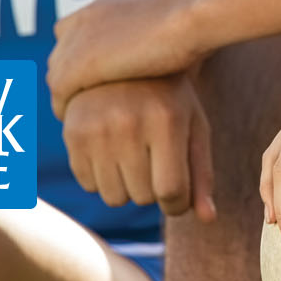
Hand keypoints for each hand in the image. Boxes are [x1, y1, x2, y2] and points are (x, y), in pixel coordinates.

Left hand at [49, 0, 201, 118]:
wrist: (191, 16)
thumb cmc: (197, 20)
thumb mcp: (172, 18)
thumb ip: (157, 30)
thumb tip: (174, 44)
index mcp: (106, 3)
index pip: (73, 30)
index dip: (80, 54)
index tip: (94, 76)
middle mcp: (85, 18)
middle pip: (61, 54)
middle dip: (69, 77)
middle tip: (81, 101)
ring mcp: (78, 41)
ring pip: (57, 75)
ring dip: (66, 95)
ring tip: (79, 116)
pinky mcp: (77, 66)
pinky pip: (60, 95)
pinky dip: (66, 109)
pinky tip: (80, 122)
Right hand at [62, 75, 215, 219]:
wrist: (124, 60)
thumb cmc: (170, 99)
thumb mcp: (193, 126)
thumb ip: (202, 173)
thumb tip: (208, 220)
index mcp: (167, 120)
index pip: (171, 191)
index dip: (178, 204)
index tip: (179, 196)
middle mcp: (128, 123)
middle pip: (142, 197)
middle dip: (154, 190)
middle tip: (157, 164)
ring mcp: (96, 128)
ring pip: (114, 197)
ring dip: (128, 187)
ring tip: (136, 156)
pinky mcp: (72, 133)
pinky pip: (89, 184)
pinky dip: (104, 178)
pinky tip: (113, 149)